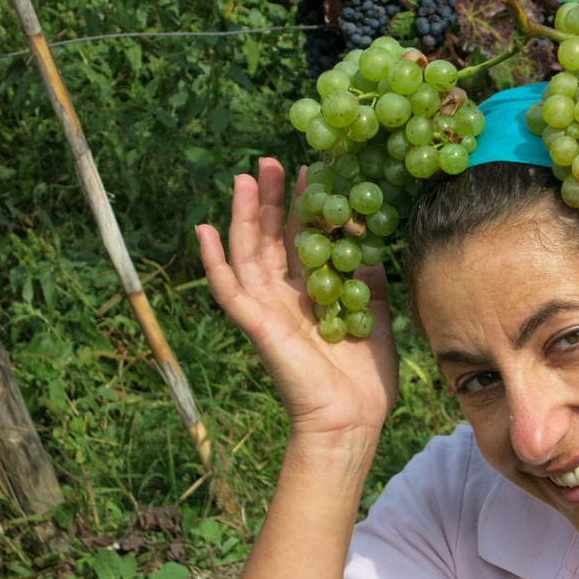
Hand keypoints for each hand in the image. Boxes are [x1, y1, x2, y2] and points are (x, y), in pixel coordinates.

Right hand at [196, 158, 397, 439]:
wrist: (352, 419)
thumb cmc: (364, 379)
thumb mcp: (375, 317)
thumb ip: (370, 282)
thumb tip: (371, 247)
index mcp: (311, 295)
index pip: (302, 240)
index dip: (304, 206)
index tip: (312, 172)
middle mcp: (284, 298)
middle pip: (271, 238)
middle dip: (272, 199)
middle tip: (273, 160)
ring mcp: (267, 310)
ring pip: (247, 253)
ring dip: (245, 215)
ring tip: (246, 177)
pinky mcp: (257, 325)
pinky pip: (228, 289)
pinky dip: (213, 260)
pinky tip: (203, 227)